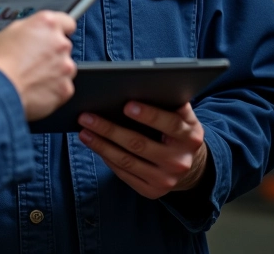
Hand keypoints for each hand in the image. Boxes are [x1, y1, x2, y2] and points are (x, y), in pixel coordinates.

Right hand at [0, 10, 76, 120]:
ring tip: (32, 76)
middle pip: (63, 46)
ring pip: (65, 67)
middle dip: (52, 52)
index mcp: (47, 24)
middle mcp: (60, 43)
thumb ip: (30, 28)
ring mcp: (65, 66)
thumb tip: (33, 31)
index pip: (67, 21)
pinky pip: (62, 86)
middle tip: (33, 59)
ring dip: (54, 70)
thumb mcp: (10, 30)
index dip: (60, 29)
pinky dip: (52, 88)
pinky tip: (35, 87)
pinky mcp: (65, 87)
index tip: (53, 36)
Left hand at [77, 101, 206, 198]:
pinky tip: (94, 145)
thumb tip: (142, 81)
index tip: (127, 105)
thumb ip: (169, 100)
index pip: (170, 124)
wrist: (190, 164)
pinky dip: (106, 158)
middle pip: (140, 144)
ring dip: (101, 145)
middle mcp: (179, 161)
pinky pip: (124, 174)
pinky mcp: (152, 191)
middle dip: (109, 129)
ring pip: (127, 161)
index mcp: (190, 136)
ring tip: (83, 131)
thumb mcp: (182, 114)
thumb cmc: (177, 129)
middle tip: (86, 116)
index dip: (149, 115)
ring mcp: (166, 180)